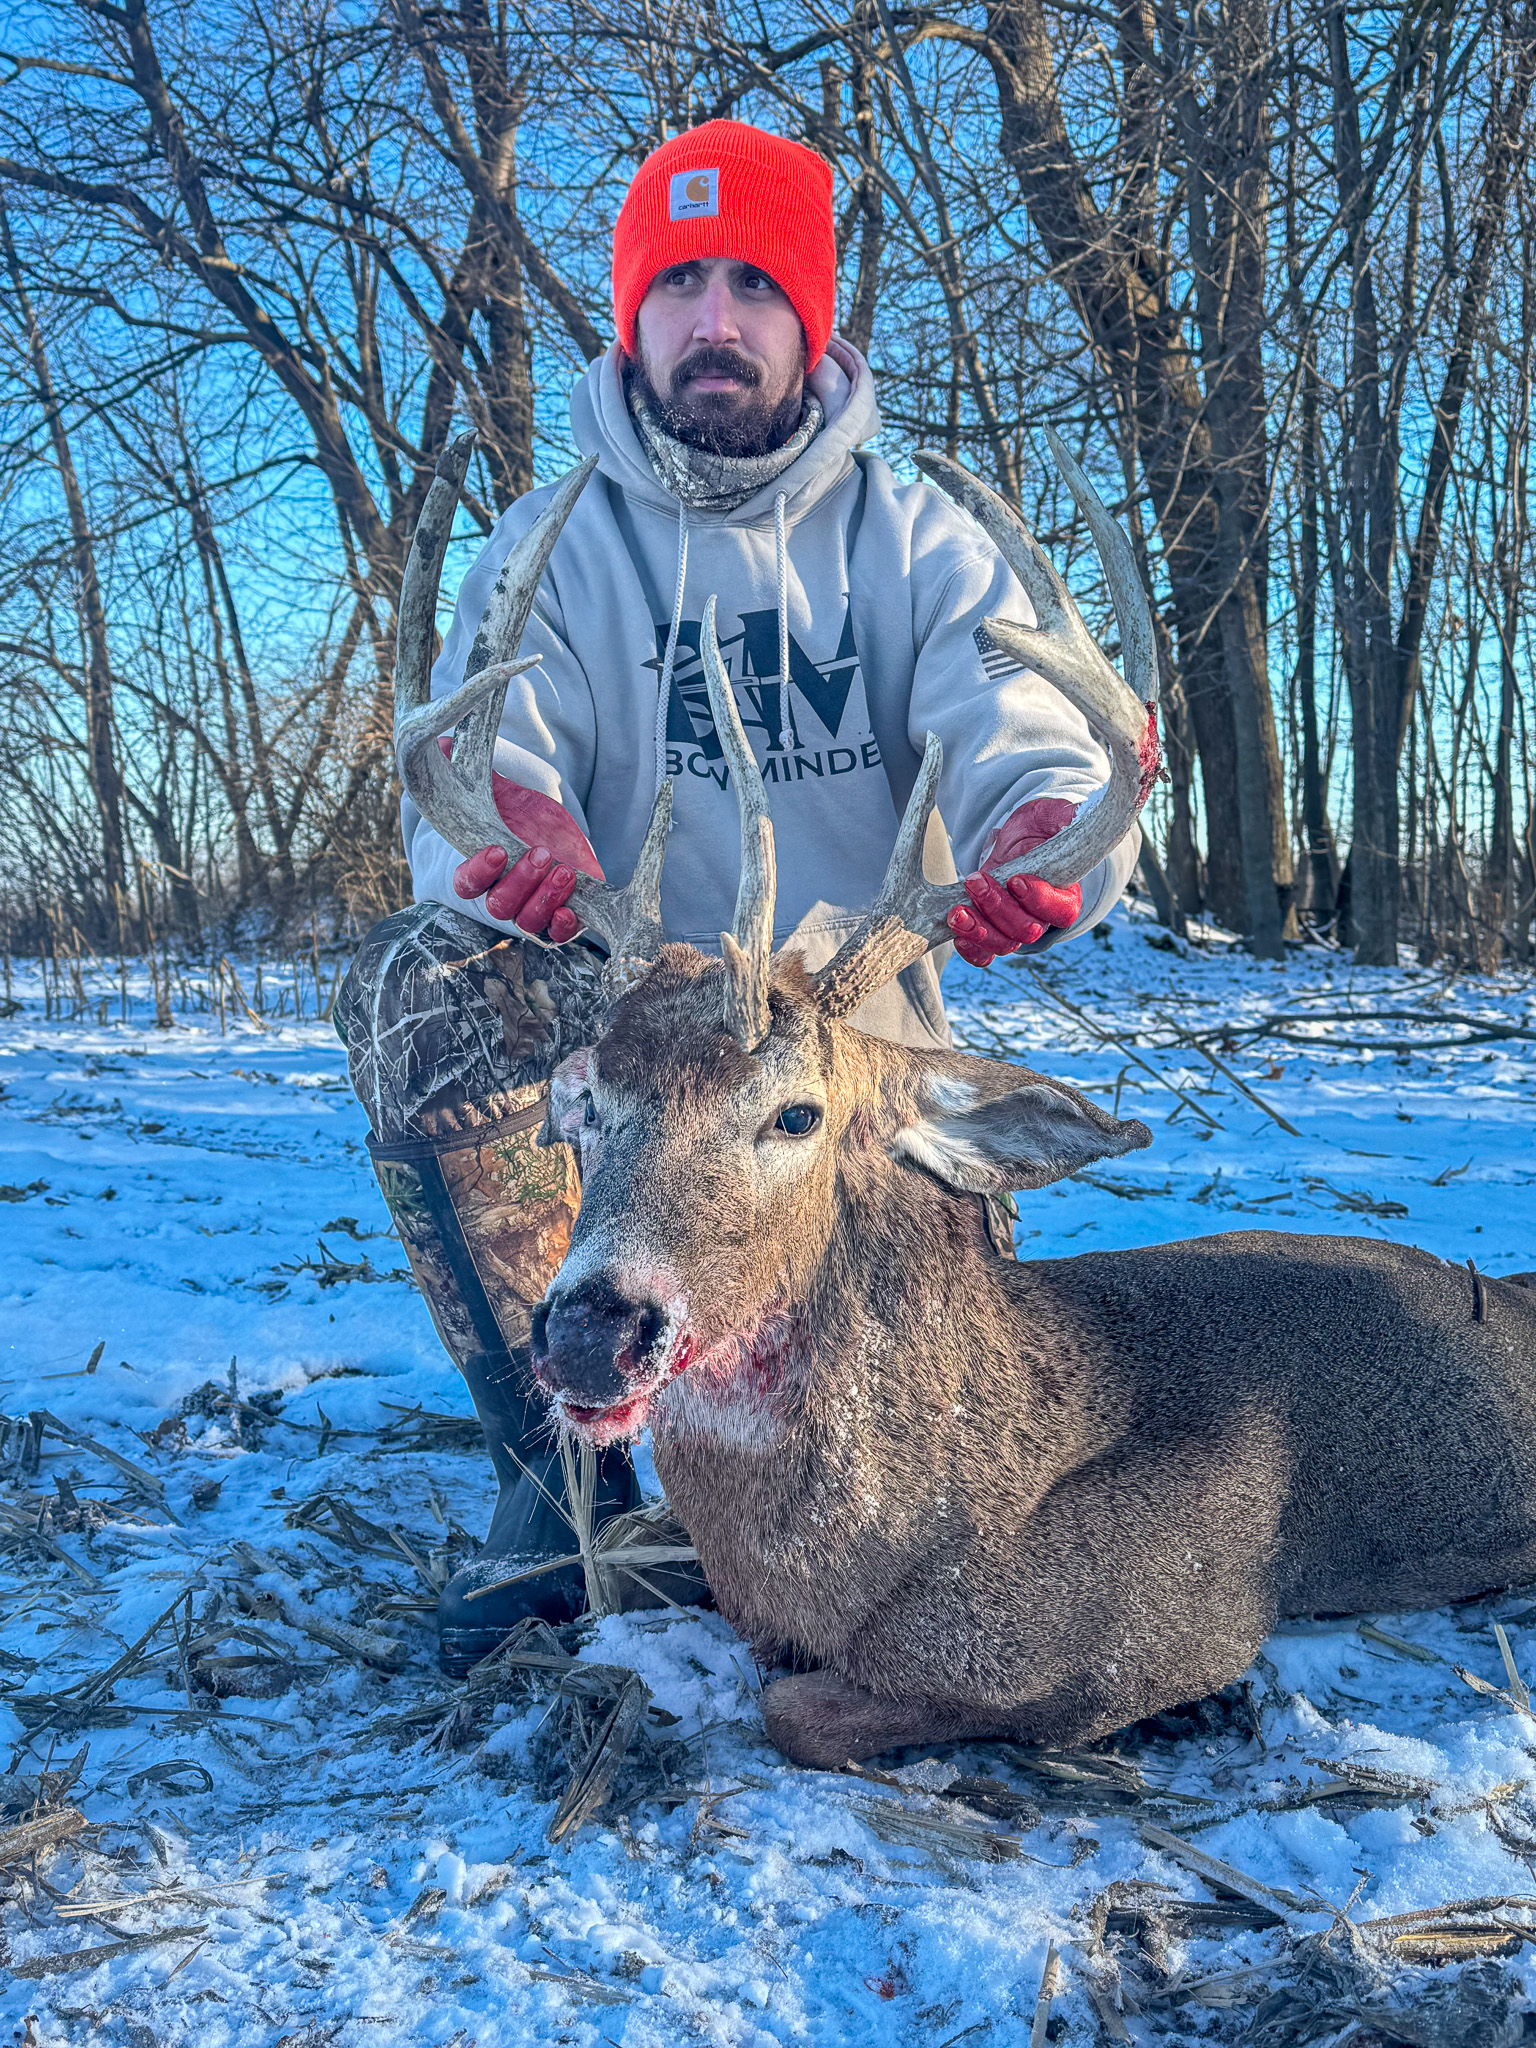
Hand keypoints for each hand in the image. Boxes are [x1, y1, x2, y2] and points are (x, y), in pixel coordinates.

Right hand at [447, 743, 603, 941]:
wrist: (553, 825)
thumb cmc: (519, 808)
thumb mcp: (501, 788)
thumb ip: (471, 772)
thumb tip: (445, 743)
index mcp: (478, 868)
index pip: (466, 882)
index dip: (478, 871)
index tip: (497, 850)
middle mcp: (500, 894)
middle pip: (499, 904)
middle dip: (520, 880)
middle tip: (541, 852)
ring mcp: (528, 908)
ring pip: (527, 920)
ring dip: (544, 898)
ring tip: (564, 871)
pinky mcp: (556, 913)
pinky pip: (555, 933)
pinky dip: (562, 926)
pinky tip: (571, 910)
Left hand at [947, 797, 1081, 967]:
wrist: (1018, 837)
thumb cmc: (1041, 827)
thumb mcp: (1055, 816)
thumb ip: (1067, 818)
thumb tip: (1074, 815)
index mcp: (1066, 895)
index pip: (1061, 912)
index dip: (1038, 900)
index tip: (1016, 879)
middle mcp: (1043, 917)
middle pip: (1026, 930)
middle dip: (997, 908)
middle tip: (976, 881)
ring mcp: (1016, 926)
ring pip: (1003, 944)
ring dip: (978, 930)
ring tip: (957, 911)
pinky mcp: (992, 928)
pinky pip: (985, 954)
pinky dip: (971, 949)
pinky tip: (957, 932)